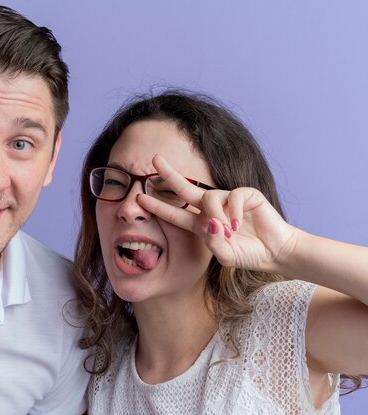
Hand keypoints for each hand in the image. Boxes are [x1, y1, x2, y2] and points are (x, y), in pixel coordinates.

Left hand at [136, 155, 298, 272]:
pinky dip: (234, 211)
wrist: (275, 253)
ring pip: (210, 197)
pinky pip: (233, 197)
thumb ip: (213, 243)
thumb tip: (209, 224)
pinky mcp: (246, 194)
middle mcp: (211, 209)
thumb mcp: (225, 256)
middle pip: (185, 187)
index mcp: (202, 224)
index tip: (140, 198)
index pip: (175, 213)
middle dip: (169, 173)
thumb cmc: (249, 254)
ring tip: (228, 231)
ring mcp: (228, 200)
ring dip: (215, 215)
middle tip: (155, 159)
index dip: (158, 206)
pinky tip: (239, 224)